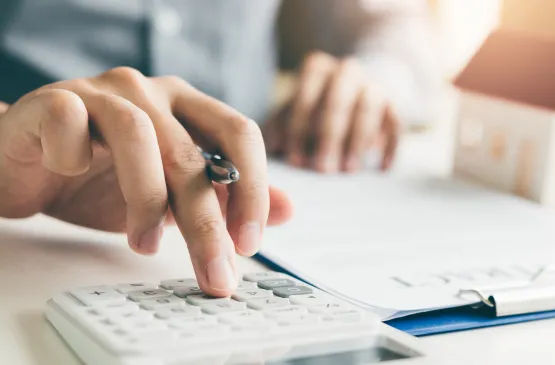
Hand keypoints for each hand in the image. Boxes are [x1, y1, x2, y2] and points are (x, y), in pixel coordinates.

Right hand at [0, 67, 292, 295]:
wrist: (29, 165)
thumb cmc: (103, 178)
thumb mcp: (174, 195)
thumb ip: (226, 197)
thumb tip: (288, 209)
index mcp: (188, 106)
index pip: (239, 133)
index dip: (252, 188)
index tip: (249, 244)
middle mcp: (151, 92)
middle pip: (191, 152)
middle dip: (206, 221)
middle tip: (214, 272)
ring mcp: (102, 92)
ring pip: (138, 136)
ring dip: (146, 200)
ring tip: (145, 244)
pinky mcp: (53, 100)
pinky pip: (70, 122)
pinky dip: (74, 155)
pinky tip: (72, 175)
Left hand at [264, 52, 399, 172]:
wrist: (357, 87)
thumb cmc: (317, 105)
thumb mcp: (295, 110)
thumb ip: (281, 126)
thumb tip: (273, 147)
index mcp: (317, 69)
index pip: (306, 95)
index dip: (299, 129)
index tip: (296, 161)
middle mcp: (347, 71)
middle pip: (338, 101)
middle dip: (330, 138)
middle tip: (323, 170)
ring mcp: (373, 85)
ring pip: (368, 109)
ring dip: (358, 141)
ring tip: (348, 170)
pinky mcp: (394, 103)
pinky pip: (396, 122)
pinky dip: (390, 145)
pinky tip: (382, 168)